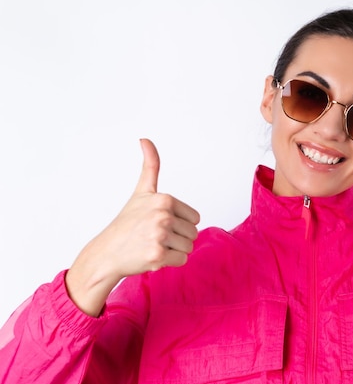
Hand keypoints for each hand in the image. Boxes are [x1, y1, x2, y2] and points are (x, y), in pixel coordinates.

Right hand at [66, 139, 200, 315]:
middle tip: (154, 236)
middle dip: (177, 238)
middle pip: (193, 233)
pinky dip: (169, 262)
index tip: (158, 222)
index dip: (179, 223)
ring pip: (188, 247)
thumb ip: (150, 165)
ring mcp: (160, 235)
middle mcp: (163, 215)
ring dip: (173, 251)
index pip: (195, 218)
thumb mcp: (141, 191)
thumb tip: (145, 138)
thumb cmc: (127, 223)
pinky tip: (151, 257)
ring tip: (152, 245)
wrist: (107, 253)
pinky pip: (182, 260)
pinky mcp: (158, 255)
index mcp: (164, 199)